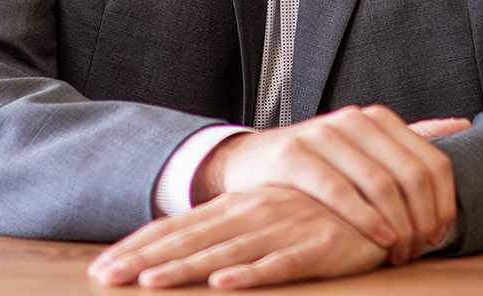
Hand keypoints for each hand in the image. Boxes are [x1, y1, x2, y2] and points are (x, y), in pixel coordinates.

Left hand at [89, 187, 386, 288]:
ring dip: (185, 268)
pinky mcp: (316, 246)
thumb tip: (185, 253)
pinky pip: (279, 263)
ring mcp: (283, 228)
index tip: (101, 268)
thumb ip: (226, 232)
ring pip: (224, 252)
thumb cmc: (315, 213)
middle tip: (105, 277)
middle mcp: (251, 213)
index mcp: (235, 207)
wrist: (380, 197)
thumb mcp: (264, 217)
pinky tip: (222, 285)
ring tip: (150, 283)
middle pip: (188, 239)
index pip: (176, 226)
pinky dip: (250, 274)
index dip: (138, 246)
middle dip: (143, 259)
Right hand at [193, 105, 467, 263]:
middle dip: (422, 219)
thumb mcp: (364, 147)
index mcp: (378, 119)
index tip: (442, 233)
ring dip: (398, 225)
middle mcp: (354, 120)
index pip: (431, 160)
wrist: (250, 162)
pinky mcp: (295, 156)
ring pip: (379, 184)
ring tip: (401, 251)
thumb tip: (464, 124)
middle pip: (410, 175)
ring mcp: (323, 135)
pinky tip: (379, 239)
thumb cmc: (317, 162)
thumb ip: (410, 137)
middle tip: (421, 249)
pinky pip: (340, 192)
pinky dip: (365, 219)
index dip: (444, 201)